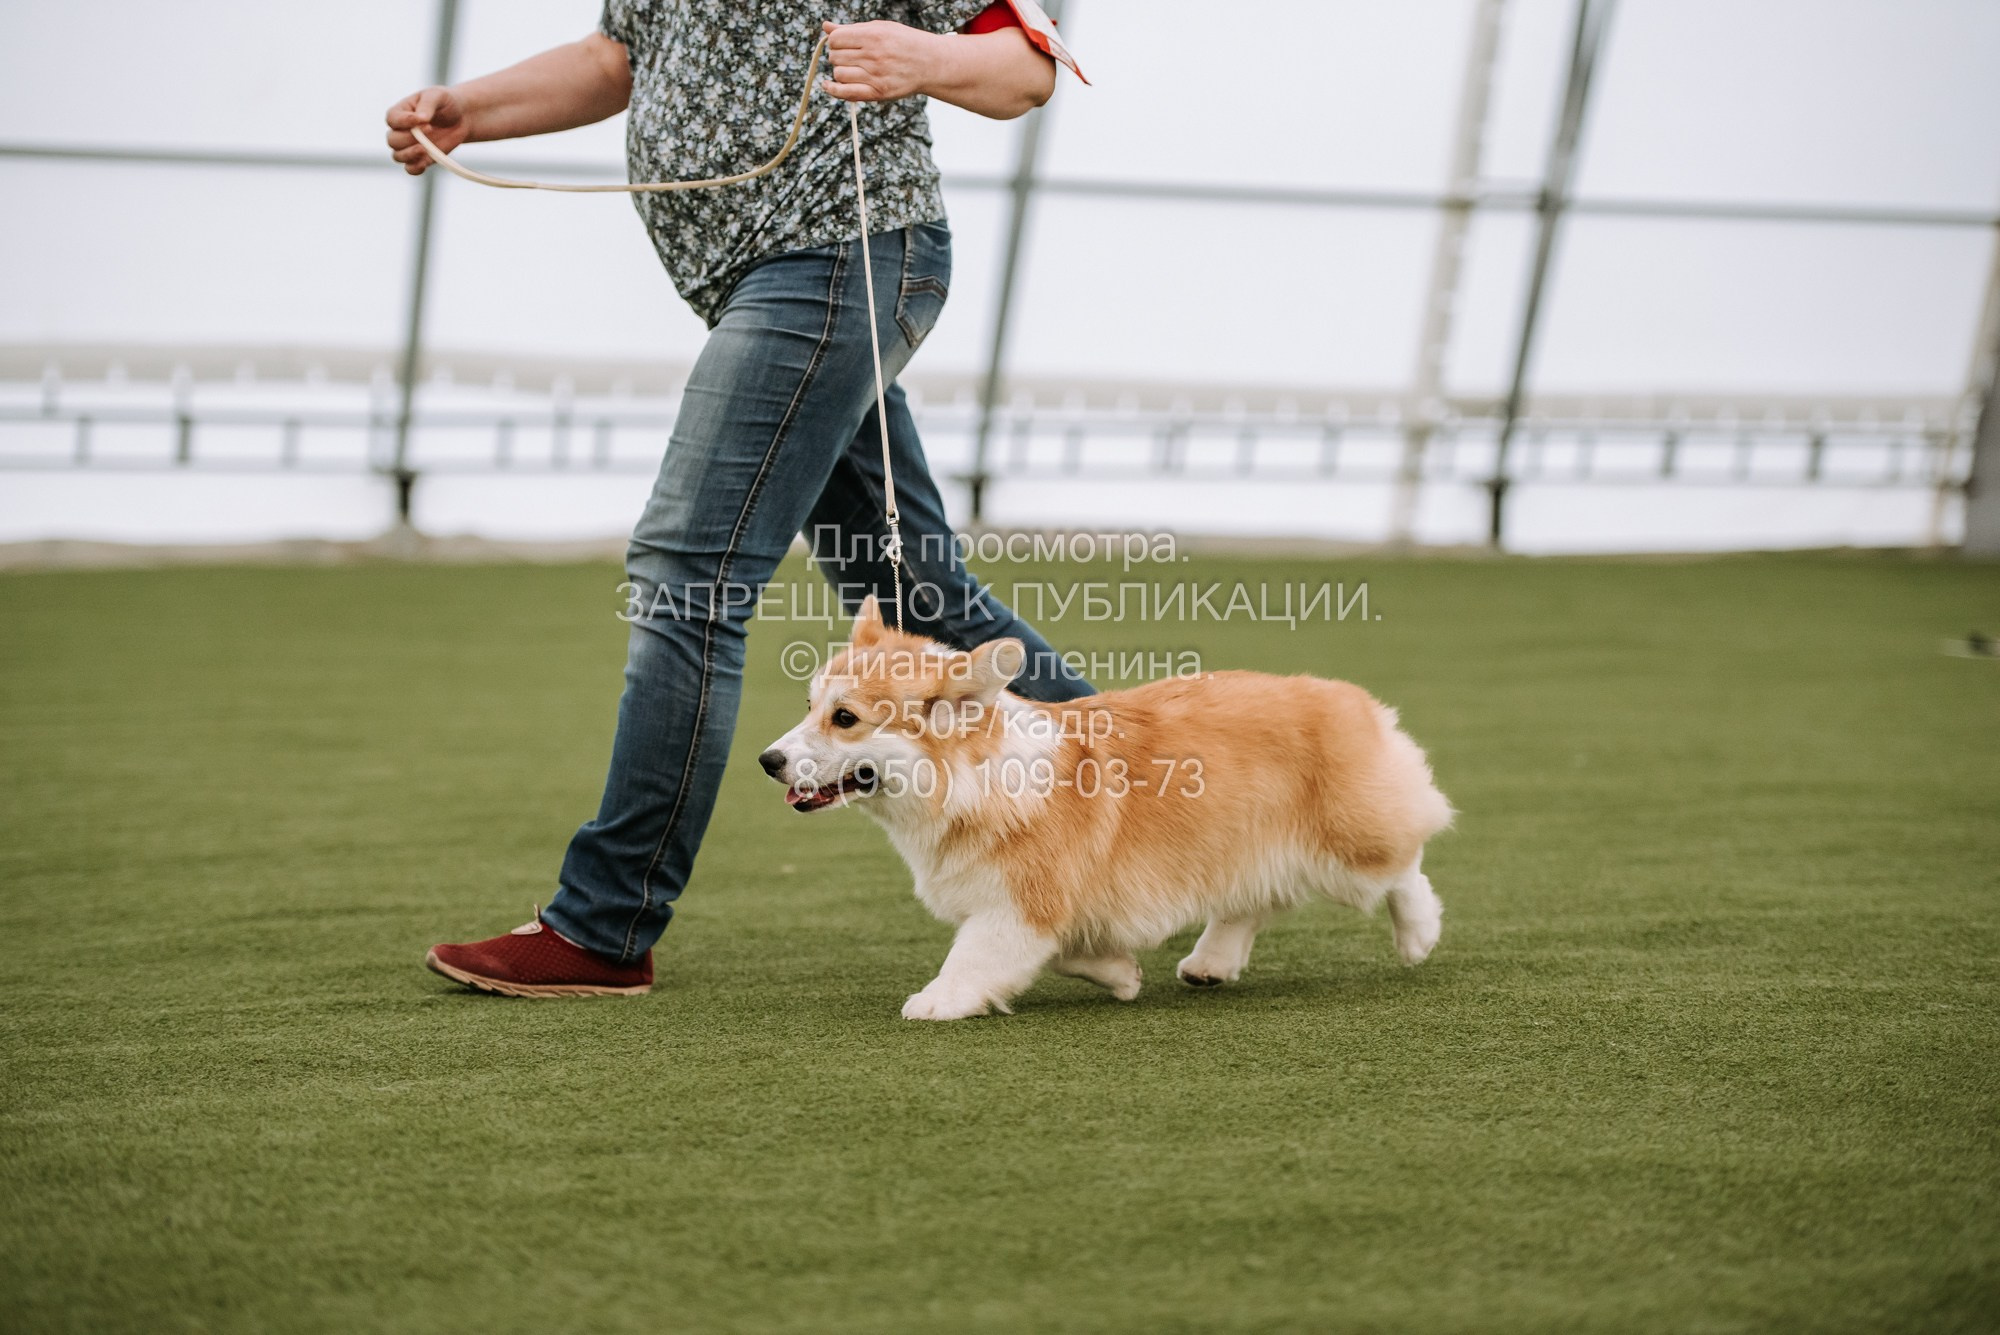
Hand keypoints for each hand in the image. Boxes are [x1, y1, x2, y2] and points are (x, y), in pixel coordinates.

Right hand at [384, 86, 470, 174]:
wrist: (460, 118)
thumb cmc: (444, 103)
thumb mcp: (437, 96)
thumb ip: (427, 105)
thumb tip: (420, 119)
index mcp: (400, 112)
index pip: (392, 119)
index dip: (403, 122)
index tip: (420, 119)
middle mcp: (400, 130)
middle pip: (393, 140)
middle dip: (408, 138)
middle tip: (429, 129)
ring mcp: (409, 146)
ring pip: (398, 156)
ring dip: (409, 155)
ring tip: (425, 149)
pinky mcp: (421, 158)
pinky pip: (410, 169)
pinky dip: (415, 168)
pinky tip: (425, 162)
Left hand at [820, 19, 940, 102]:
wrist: (929, 63)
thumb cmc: (904, 42)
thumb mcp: (880, 28)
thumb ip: (852, 29)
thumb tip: (826, 27)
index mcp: (873, 36)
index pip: (836, 39)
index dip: (835, 41)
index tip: (842, 43)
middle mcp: (873, 56)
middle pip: (835, 57)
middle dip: (838, 56)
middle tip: (850, 56)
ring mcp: (875, 76)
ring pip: (839, 74)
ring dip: (840, 71)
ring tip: (852, 68)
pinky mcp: (878, 93)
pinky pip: (846, 93)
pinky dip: (833, 90)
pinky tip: (828, 85)